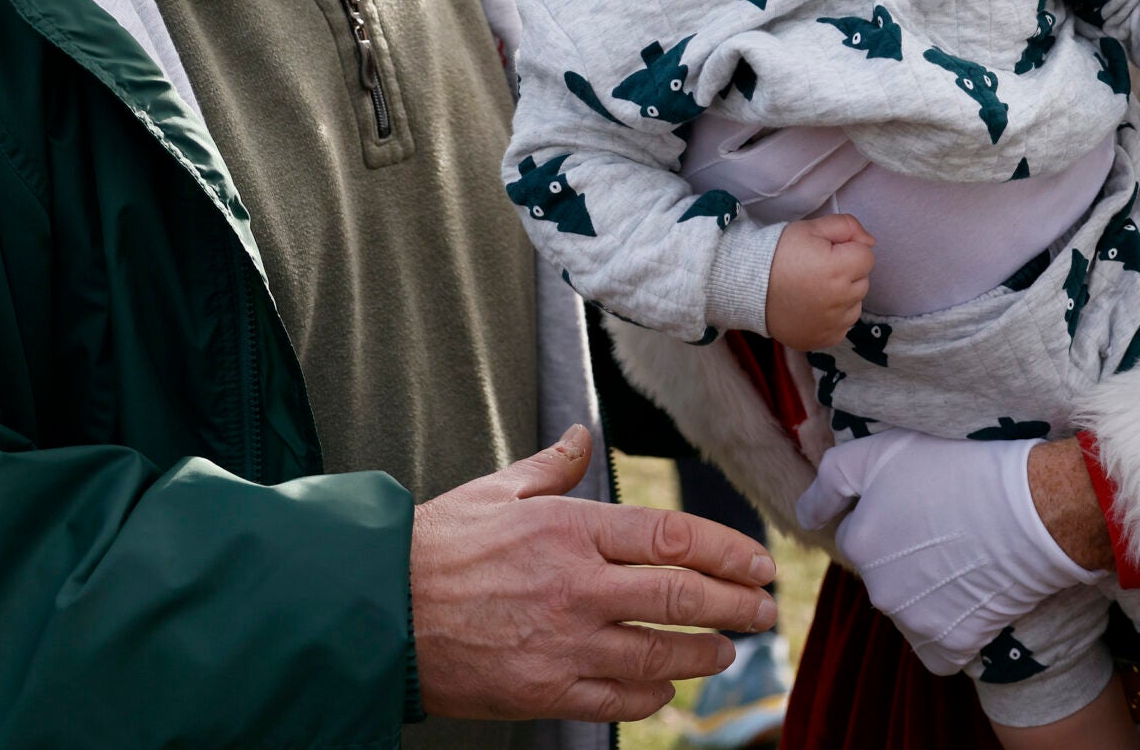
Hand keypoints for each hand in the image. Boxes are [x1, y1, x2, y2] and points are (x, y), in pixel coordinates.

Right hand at [411, 426, 778, 721]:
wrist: (374, 614)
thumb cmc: (434, 547)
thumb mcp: (495, 490)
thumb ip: (551, 466)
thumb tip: (582, 437)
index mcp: (570, 528)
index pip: (673, 536)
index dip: (727, 551)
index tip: (758, 563)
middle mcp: (576, 586)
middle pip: (680, 596)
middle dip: (736, 604)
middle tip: (765, 609)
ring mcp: (562, 644)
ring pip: (658, 654)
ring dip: (704, 653)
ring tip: (728, 650)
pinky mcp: (543, 691)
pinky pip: (616, 701)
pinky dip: (651, 696)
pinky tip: (666, 686)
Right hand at [766, 214, 873, 349]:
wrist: (747, 287)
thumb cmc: (779, 253)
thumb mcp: (810, 228)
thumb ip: (846, 226)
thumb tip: (870, 242)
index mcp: (838, 268)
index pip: (867, 256)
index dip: (848, 250)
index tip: (826, 252)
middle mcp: (840, 299)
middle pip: (862, 281)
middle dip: (847, 272)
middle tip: (817, 270)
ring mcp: (833, 323)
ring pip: (855, 304)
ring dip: (843, 296)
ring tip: (814, 289)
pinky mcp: (825, 340)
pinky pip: (843, 325)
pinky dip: (833, 317)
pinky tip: (813, 307)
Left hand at [795, 430, 1103, 675]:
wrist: (1034, 511)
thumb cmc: (962, 469)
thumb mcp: (885, 449)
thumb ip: (832, 478)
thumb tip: (806, 516)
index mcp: (859, 543)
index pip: (858, 534)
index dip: (889, 514)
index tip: (923, 500)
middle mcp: (878, 591)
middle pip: (883, 573)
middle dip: (905, 554)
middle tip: (949, 524)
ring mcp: (914, 623)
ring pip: (909, 608)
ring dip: (928, 590)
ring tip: (968, 555)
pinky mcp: (950, 647)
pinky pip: (938, 647)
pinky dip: (952, 628)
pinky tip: (973, 597)